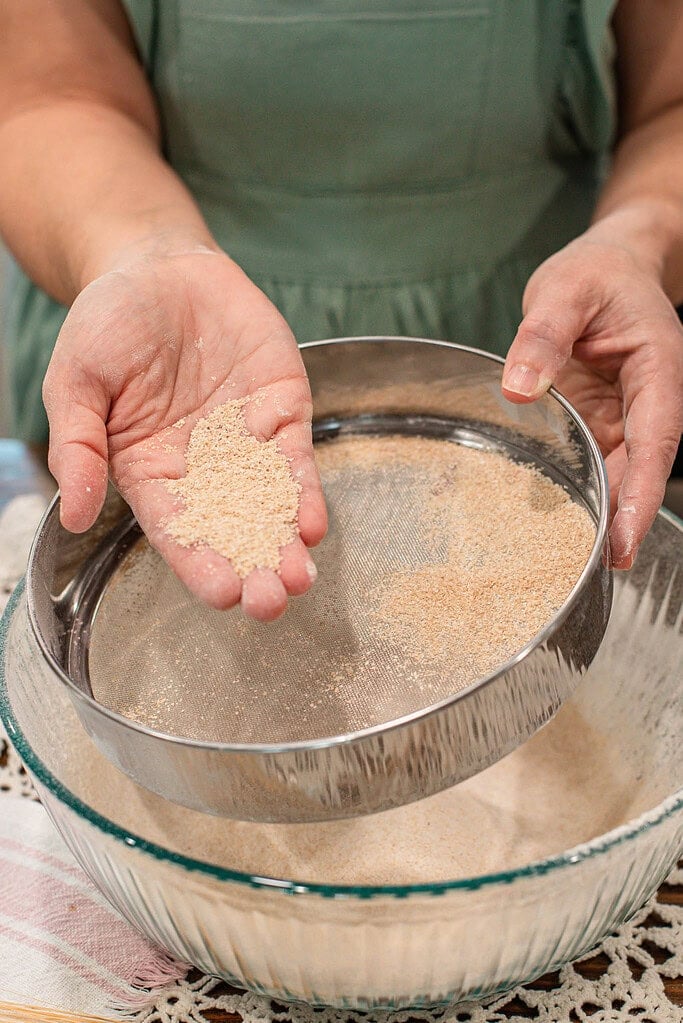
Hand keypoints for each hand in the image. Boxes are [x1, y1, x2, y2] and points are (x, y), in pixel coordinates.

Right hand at [42, 247, 326, 618]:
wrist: (159, 267)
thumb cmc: (108, 324)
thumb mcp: (76, 382)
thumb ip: (77, 448)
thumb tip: (74, 516)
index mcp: (152, 473)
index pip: (177, 531)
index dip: (199, 564)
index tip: (222, 594)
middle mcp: (204, 469)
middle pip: (233, 529)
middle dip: (254, 567)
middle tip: (271, 600)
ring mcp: (247, 441)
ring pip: (272, 502)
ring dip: (288, 540)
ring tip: (301, 577)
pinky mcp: (280, 409)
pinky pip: (297, 456)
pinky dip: (307, 488)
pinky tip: (314, 522)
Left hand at [502, 230, 682, 568]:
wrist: (609, 264)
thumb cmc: (596, 272)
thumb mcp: (563, 290)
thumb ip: (541, 336)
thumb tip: (518, 389)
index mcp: (658, 369)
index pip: (656, 439)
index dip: (641, 494)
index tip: (626, 540)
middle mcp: (647, 400)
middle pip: (639, 468)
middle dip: (622, 521)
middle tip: (595, 568)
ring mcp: (623, 414)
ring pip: (616, 472)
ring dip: (600, 513)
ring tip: (574, 559)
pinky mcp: (598, 419)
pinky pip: (591, 460)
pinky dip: (578, 489)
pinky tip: (554, 520)